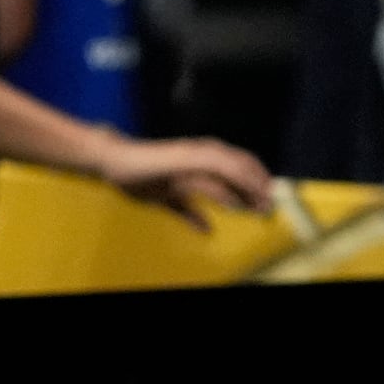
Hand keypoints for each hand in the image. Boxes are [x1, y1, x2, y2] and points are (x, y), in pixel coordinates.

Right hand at [92, 133, 272, 227]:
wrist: (112, 161)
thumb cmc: (138, 177)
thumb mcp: (169, 200)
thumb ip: (189, 212)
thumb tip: (207, 229)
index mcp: (200, 161)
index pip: (237, 169)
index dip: (254, 185)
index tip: (266, 204)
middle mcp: (201, 154)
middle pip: (240, 167)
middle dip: (258, 187)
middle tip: (271, 207)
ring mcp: (192, 154)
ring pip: (231, 167)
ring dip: (249, 186)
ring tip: (263, 204)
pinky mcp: (182, 158)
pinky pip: (212, 170)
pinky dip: (227, 184)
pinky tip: (237, 200)